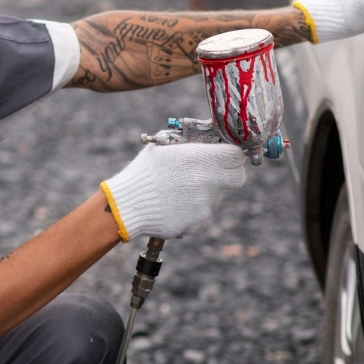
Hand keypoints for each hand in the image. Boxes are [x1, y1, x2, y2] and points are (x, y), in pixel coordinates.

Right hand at [101, 142, 246, 241]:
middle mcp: (205, 182)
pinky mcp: (196, 222)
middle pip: (237, 178)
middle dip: (230, 173)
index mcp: (198, 158)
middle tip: (216, 171)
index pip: (236, 155)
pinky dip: (193, 208)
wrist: (126, 205)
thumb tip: (210, 141)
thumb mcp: (164, 148)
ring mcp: (202, 205)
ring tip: (179, 189)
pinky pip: (202, 212)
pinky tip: (174, 203)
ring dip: (205, 191)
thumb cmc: (144, 172)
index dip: (234, 154)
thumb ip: (189, 145)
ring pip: (216, 196)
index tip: (228, 154)